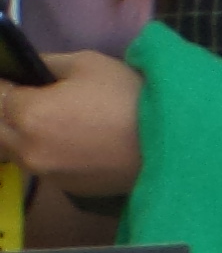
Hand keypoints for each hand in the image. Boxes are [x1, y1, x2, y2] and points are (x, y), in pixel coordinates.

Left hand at [0, 49, 143, 201]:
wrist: (173, 144)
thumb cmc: (130, 97)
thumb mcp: (88, 64)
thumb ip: (48, 65)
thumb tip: (30, 69)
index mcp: (27, 113)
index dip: (7, 83)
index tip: (19, 78)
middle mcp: (26, 147)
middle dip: (7, 110)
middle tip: (30, 99)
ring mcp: (45, 172)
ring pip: (14, 150)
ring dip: (21, 134)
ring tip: (51, 121)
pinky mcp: (66, 188)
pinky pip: (41, 165)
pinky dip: (46, 152)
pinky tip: (73, 142)